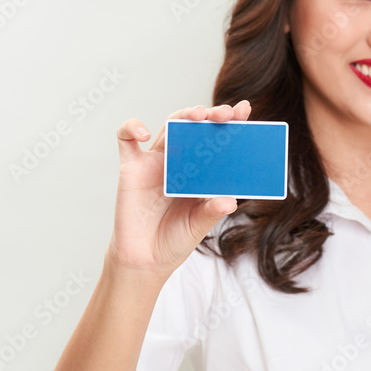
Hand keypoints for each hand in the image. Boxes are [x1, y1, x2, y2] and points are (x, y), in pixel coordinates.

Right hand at [105, 101, 251, 278]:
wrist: (145, 259)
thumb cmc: (174, 240)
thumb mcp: (198, 226)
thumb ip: (212, 211)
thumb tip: (230, 201)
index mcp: (201, 171)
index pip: (217, 141)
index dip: (230, 123)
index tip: (244, 111)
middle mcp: (180, 161)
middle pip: (195, 127)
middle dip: (210, 116)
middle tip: (224, 113)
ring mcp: (156, 162)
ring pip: (169, 127)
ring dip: (183, 116)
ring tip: (197, 115)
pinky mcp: (132, 167)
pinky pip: (126, 139)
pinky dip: (131, 128)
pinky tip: (142, 133)